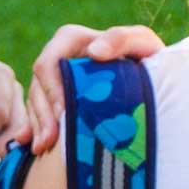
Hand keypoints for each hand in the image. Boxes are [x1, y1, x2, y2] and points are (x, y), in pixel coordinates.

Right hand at [25, 23, 167, 153]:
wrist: (155, 81)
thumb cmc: (149, 59)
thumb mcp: (142, 44)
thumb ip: (121, 39)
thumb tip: (94, 52)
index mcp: (72, 41)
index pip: (49, 62)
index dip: (52, 88)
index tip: (63, 113)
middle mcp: (58, 59)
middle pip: (38, 86)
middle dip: (43, 114)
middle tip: (50, 141)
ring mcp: (54, 82)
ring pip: (35, 103)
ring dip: (38, 126)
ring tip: (43, 149)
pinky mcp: (55, 102)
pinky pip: (36, 115)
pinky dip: (33, 130)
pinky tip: (33, 146)